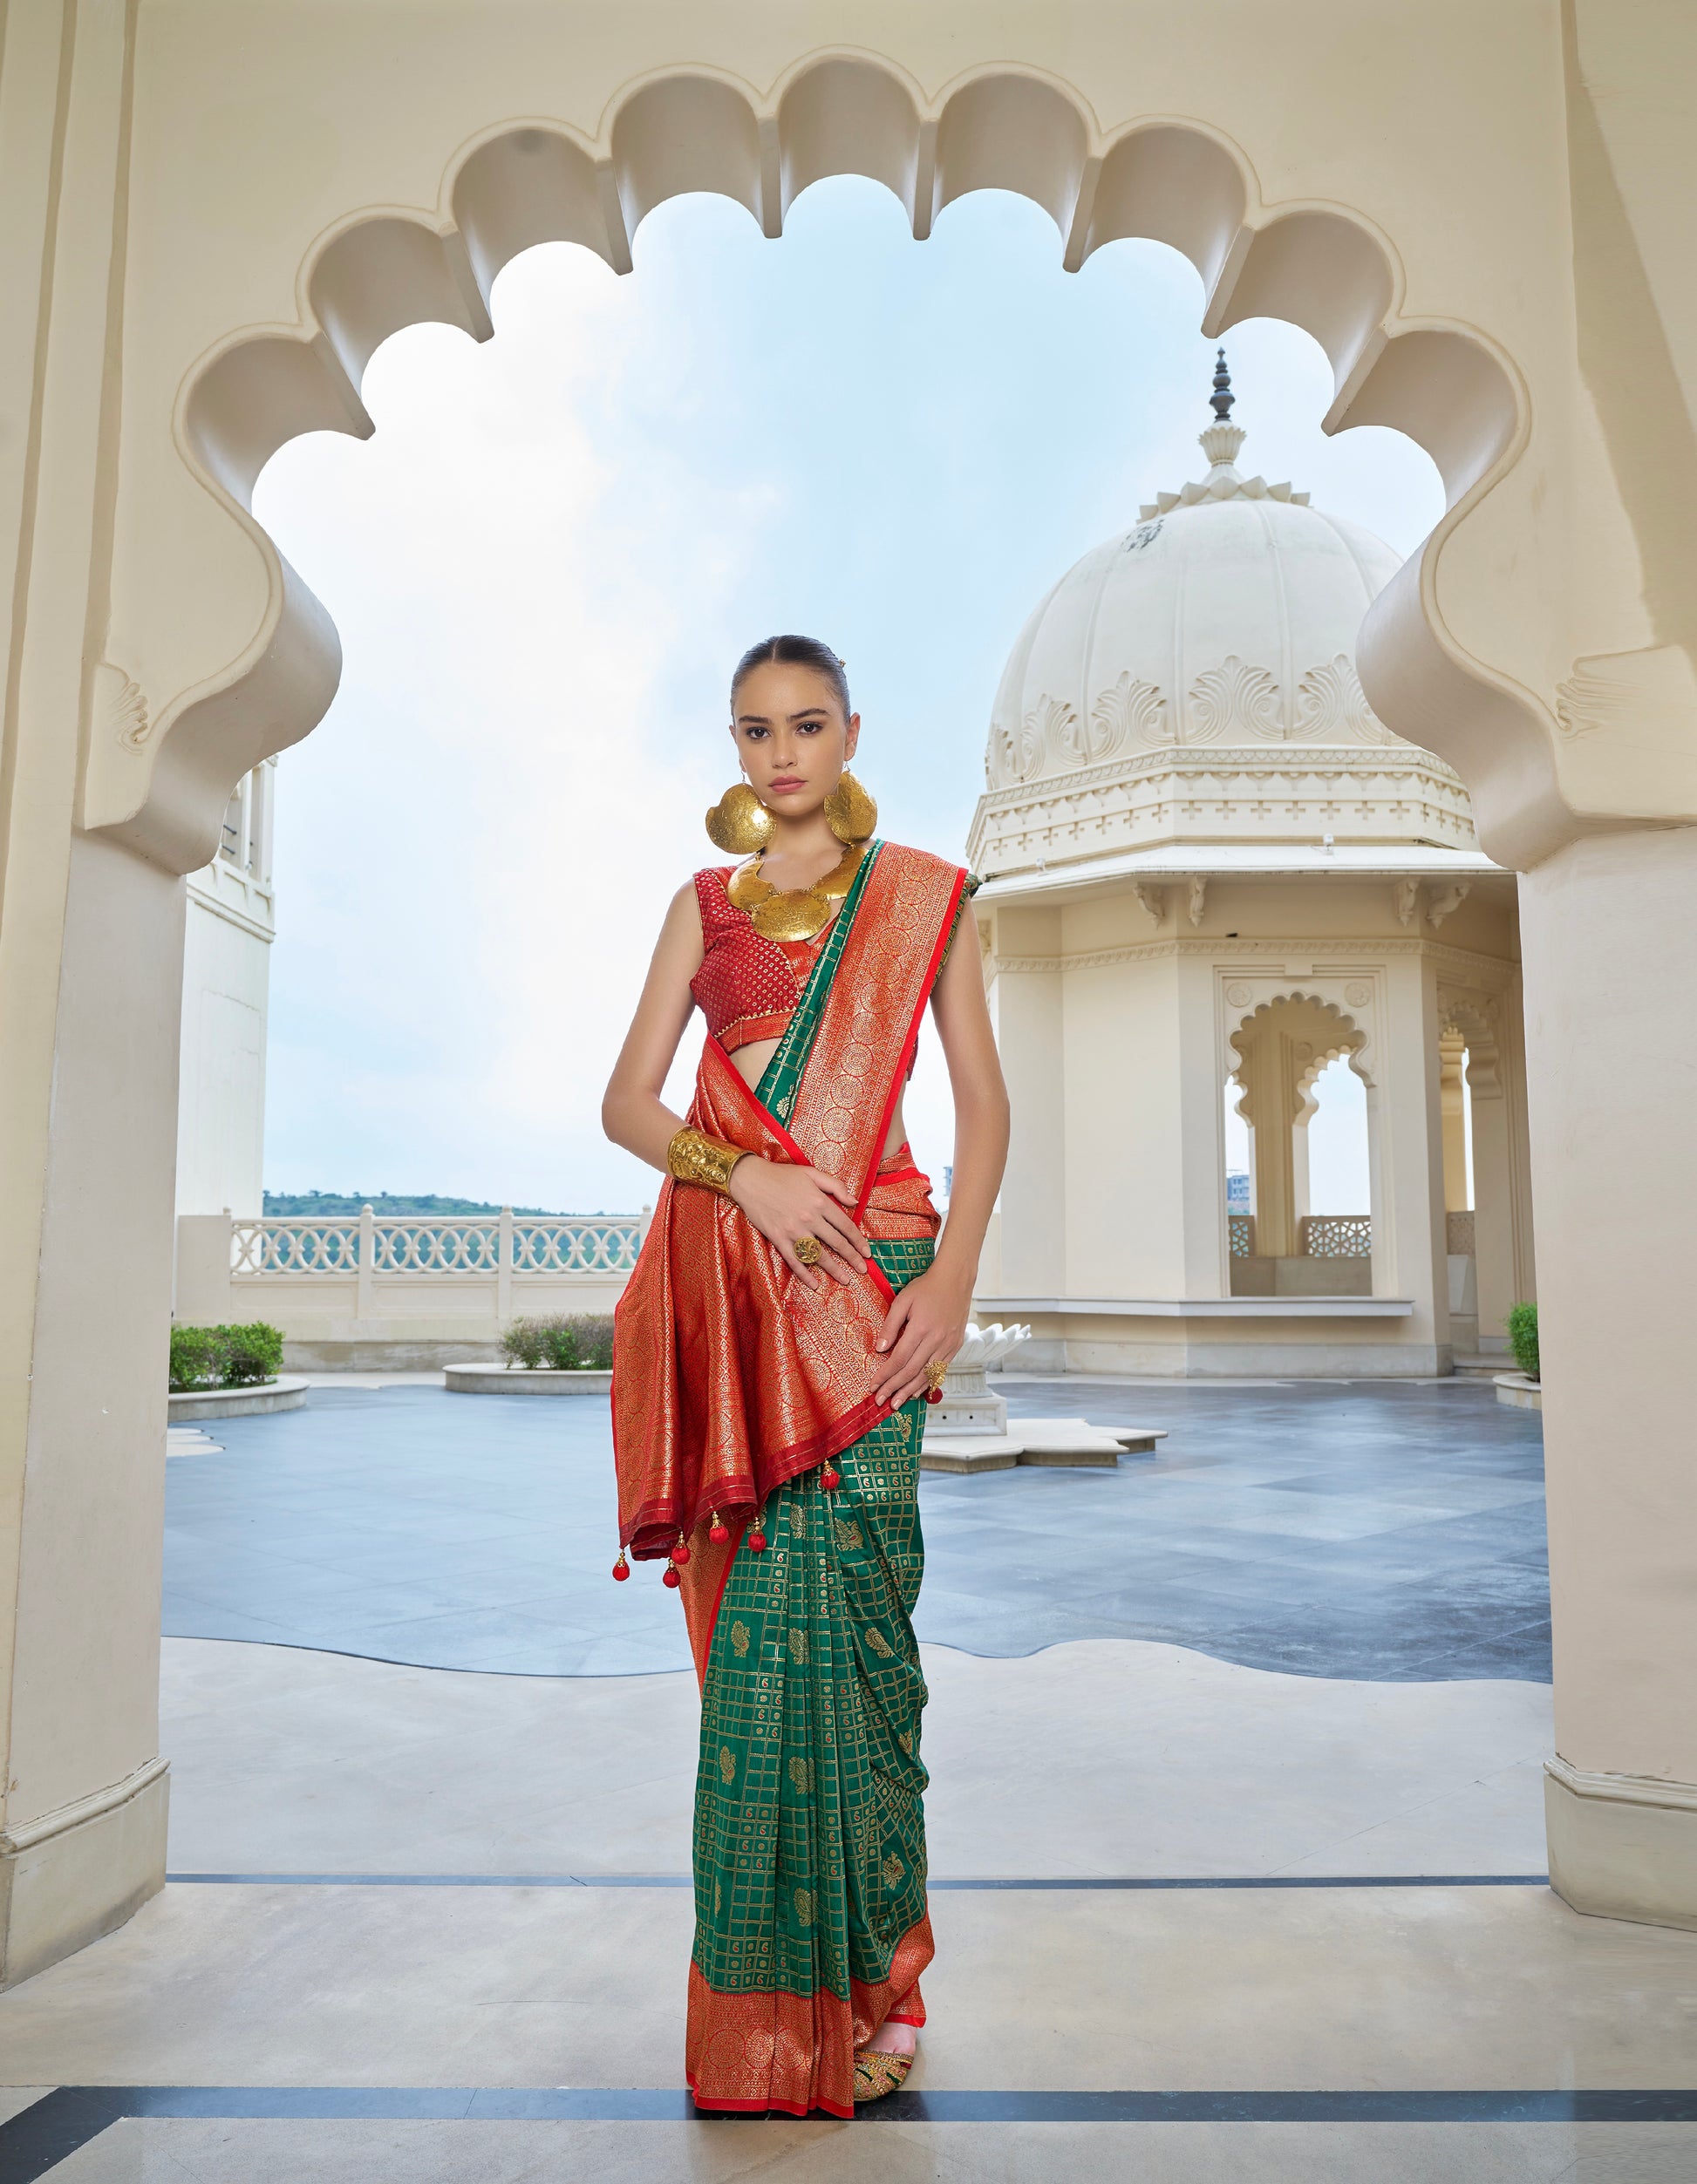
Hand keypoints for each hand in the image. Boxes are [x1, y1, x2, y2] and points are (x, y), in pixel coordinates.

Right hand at [727, 1157, 869, 1289]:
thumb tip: (854, 1202)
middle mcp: (809, 1218)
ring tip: (846, 1280)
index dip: (858, 1240)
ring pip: (818, 1255)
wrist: (751, 1179)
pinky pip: (795, 1260)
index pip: (846, 1225)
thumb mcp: (811, 1173)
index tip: (867, 1252)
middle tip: (863, 1269)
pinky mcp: (778, 1238)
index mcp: (819, 1202)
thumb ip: (835, 1186)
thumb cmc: (782, 1175)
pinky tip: (814, 1284)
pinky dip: (805, 1274)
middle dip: (852, 1258)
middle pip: (836, 1243)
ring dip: (834, 1270)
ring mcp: (793, 1230)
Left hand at [872, 1261, 972, 1408]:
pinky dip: (927, 1383)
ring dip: (910, 1391)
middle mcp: (936, 1340)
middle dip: (894, 1388)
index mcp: (921, 1328)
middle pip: (911, 1371)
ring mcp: (948, 1345)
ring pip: (927, 1375)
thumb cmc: (926, 1288)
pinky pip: (940, 1370)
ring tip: (896, 1403)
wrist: (955, 1280)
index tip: (873, 1386)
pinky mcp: (955, 1346)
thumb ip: (890, 1325)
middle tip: (880, 1401)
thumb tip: (880, 1349)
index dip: (885, 1375)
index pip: (898, 1359)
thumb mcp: (902, 1300)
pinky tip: (917, 1391)